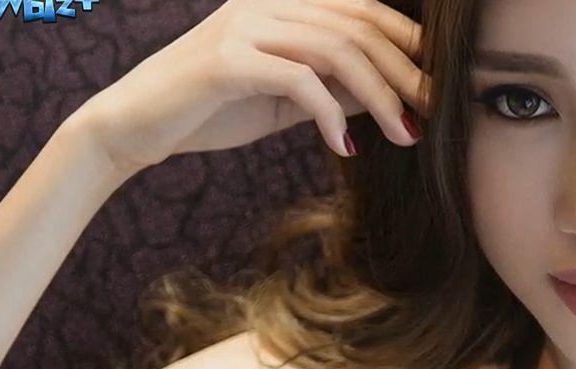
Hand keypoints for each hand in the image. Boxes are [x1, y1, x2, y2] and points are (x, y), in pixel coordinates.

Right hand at [74, 0, 429, 173]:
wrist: (136, 125)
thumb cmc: (214, 109)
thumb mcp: (287, 97)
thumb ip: (333, 87)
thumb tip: (389, 94)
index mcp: (283, 3)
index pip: (362, 11)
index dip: (408, 43)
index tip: (439, 84)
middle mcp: (266, 3)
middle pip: (358, 28)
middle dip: (405, 72)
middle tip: (434, 113)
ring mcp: (245, 26)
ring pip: (338, 51)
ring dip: (381, 97)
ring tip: (405, 135)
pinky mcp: (226, 60)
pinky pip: (300, 81)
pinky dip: (331, 116)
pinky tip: (345, 147)